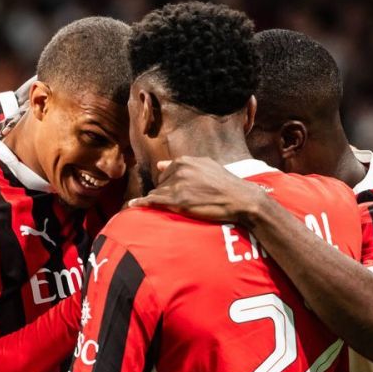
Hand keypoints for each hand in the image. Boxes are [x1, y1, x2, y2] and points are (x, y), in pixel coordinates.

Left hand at [127, 156, 267, 224]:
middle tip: (181, 204)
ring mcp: (177, 186)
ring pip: (157, 194)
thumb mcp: (205, 167)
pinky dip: (141, 204)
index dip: (170, 184)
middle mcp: (178, 170)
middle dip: (166, 193)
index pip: (166, 172)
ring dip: (160, 202)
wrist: (240, 199)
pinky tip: (132, 206)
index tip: (175, 193)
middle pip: (160, 184)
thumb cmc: (226, 184)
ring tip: (168, 210)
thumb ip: (183, 165)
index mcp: (184, 161)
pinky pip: (153, 201)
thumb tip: (160, 165)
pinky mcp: (177, 201)